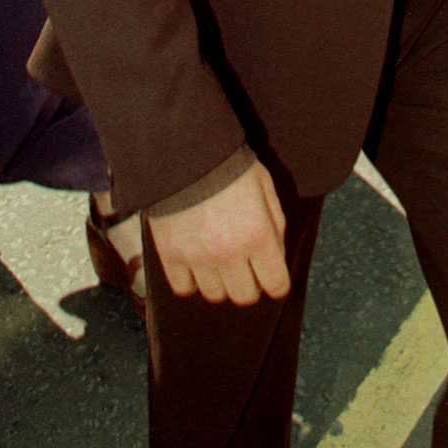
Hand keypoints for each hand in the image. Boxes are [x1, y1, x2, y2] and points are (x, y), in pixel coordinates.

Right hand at [147, 160, 288, 305]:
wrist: (185, 151)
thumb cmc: (230, 167)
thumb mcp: (265, 187)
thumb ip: (276, 224)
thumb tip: (276, 255)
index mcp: (257, 235)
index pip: (276, 284)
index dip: (276, 283)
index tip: (272, 279)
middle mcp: (229, 253)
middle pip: (244, 296)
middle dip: (249, 285)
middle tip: (244, 269)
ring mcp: (197, 257)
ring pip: (215, 295)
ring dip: (220, 283)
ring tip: (218, 263)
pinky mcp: (170, 254)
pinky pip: (184, 288)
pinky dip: (191, 281)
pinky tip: (195, 264)